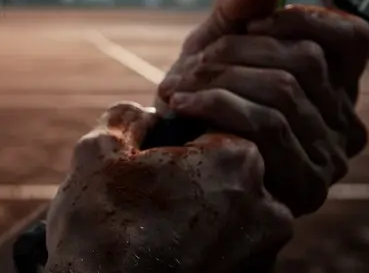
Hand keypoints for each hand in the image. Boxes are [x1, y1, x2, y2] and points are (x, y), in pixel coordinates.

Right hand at [44, 102, 292, 272]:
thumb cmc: (100, 227)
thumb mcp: (99, 149)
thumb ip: (129, 116)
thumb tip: (147, 116)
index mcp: (237, 160)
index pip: (213, 128)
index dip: (172, 142)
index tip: (146, 161)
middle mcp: (268, 207)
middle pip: (224, 171)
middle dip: (189, 176)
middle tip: (145, 195)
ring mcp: (265, 253)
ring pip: (228, 210)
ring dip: (196, 211)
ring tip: (151, 227)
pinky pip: (228, 248)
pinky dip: (201, 245)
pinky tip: (163, 252)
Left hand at [158, 0, 368, 216]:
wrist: (175, 158)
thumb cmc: (202, 94)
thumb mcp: (213, 43)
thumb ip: (237, 9)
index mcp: (337, 83)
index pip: (351, 36)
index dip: (301, 18)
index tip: (248, 23)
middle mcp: (345, 121)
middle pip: (306, 60)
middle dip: (239, 48)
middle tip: (195, 59)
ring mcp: (331, 156)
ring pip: (283, 90)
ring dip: (220, 77)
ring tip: (179, 84)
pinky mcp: (304, 184)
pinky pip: (265, 124)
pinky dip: (215, 104)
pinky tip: (181, 104)